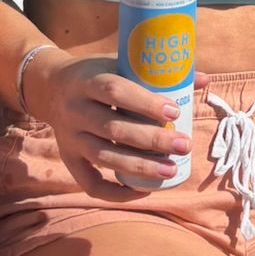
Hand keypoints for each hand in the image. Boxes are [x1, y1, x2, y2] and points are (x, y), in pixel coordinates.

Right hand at [24, 46, 198, 196]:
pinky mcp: (68, 158)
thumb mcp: (119, 62)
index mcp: (87, 80)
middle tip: (183, 145)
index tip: (175, 110)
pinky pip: (90, 182)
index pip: (115, 91)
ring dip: (139, 167)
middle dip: (151, 139)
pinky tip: (143, 191)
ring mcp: (69, 137)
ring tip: (171, 171)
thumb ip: (156, 72)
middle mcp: (74, 110)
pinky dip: (115, 192)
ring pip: (104, 157)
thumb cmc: (96, 73)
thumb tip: (204, 79)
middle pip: (113, 129)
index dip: (144, 102)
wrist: (50, 86)